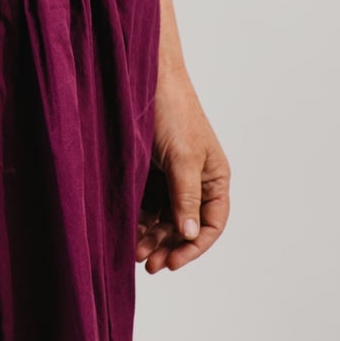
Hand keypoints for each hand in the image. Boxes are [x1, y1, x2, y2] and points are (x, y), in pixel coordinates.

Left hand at [137, 70, 229, 273]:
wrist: (142, 76)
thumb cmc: (171, 110)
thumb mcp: (181, 157)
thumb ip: (186, 196)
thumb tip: (189, 233)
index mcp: (214, 177)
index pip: (212, 223)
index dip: (194, 246)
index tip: (172, 262)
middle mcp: (195, 181)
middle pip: (185, 226)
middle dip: (167, 246)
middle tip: (147, 264)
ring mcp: (170, 178)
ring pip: (163, 220)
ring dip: (150, 238)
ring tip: (132, 252)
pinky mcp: (147, 174)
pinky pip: (145, 207)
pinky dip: (137, 222)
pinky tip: (125, 233)